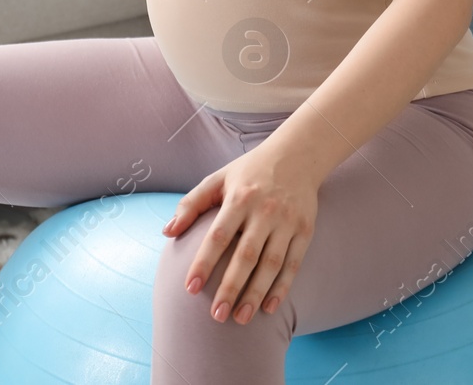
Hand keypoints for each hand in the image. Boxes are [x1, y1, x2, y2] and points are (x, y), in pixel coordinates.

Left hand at [161, 142, 318, 324]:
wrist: (299, 154)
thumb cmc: (251, 171)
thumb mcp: (219, 178)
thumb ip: (191, 203)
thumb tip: (167, 232)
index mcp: (240, 197)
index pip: (219, 235)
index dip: (204, 262)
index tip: (189, 288)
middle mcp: (265, 210)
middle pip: (246, 256)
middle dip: (230, 288)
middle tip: (216, 316)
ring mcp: (287, 221)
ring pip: (271, 264)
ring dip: (256, 294)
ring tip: (240, 318)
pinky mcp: (305, 229)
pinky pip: (293, 263)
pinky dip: (282, 287)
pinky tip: (270, 308)